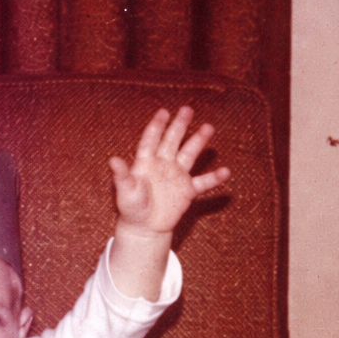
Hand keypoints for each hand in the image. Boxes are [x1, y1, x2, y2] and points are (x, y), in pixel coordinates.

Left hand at [109, 106, 230, 237]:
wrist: (144, 227)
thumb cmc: (131, 208)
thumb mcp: (125, 191)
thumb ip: (122, 176)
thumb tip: (113, 160)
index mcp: (146, 163)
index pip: (151, 140)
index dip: (157, 126)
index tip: (164, 112)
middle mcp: (163, 165)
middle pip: (172, 141)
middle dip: (180, 125)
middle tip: (188, 109)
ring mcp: (176, 176)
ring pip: (189, 154)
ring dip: (198, 141)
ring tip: (208, 127)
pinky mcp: (187, 191)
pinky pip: (203, 182)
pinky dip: (214, 178)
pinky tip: (226, 171)